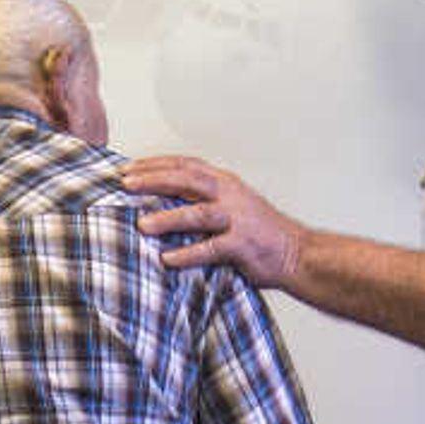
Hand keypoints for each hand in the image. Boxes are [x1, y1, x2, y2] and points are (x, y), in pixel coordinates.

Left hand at [117, 153, 307, 292]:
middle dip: (153, 180)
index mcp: (226, 183)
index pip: (186, 165)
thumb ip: (202, 200)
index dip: (156, 164)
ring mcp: (237, 219)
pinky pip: (210, 248)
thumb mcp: (232, 206)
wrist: (298, 253)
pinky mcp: (242, 245)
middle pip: (186, 180)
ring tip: (143, 224)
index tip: (130, 168)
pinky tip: (167, 259)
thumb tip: (162, 203)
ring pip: (196, 213)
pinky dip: (187, 254)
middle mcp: (230, 195)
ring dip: (167, 218)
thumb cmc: (261, 233)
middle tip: (126, 185)